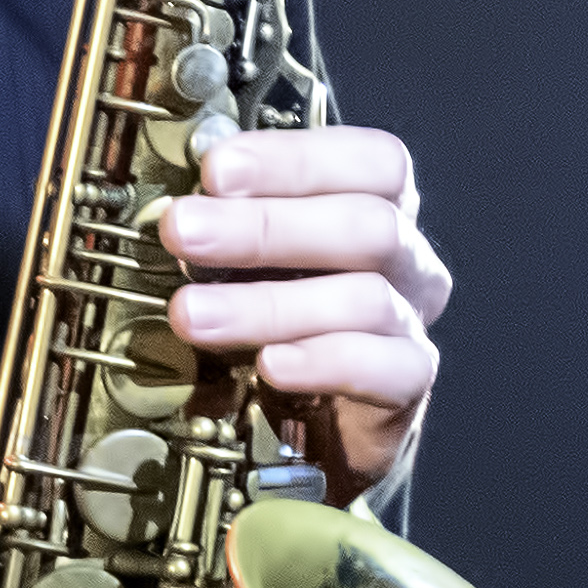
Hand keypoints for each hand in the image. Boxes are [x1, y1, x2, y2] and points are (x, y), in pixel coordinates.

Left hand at [163, 122, 446, 503]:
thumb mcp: (250, 262)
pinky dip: (319, 361)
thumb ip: (232, 224)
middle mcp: (407, 259)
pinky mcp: (407, 386)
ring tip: (193, 314)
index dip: (296, 159)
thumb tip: (177, 204)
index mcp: (381, 206)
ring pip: (365, 298)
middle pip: (367, 224)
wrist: (301, 428)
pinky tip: (269, 364)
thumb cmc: (274, 321)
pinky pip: (379, 368)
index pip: (371, 161)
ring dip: (267, 303)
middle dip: (265, 226)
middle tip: (184, 231)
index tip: (217, 169)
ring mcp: (410, 323)